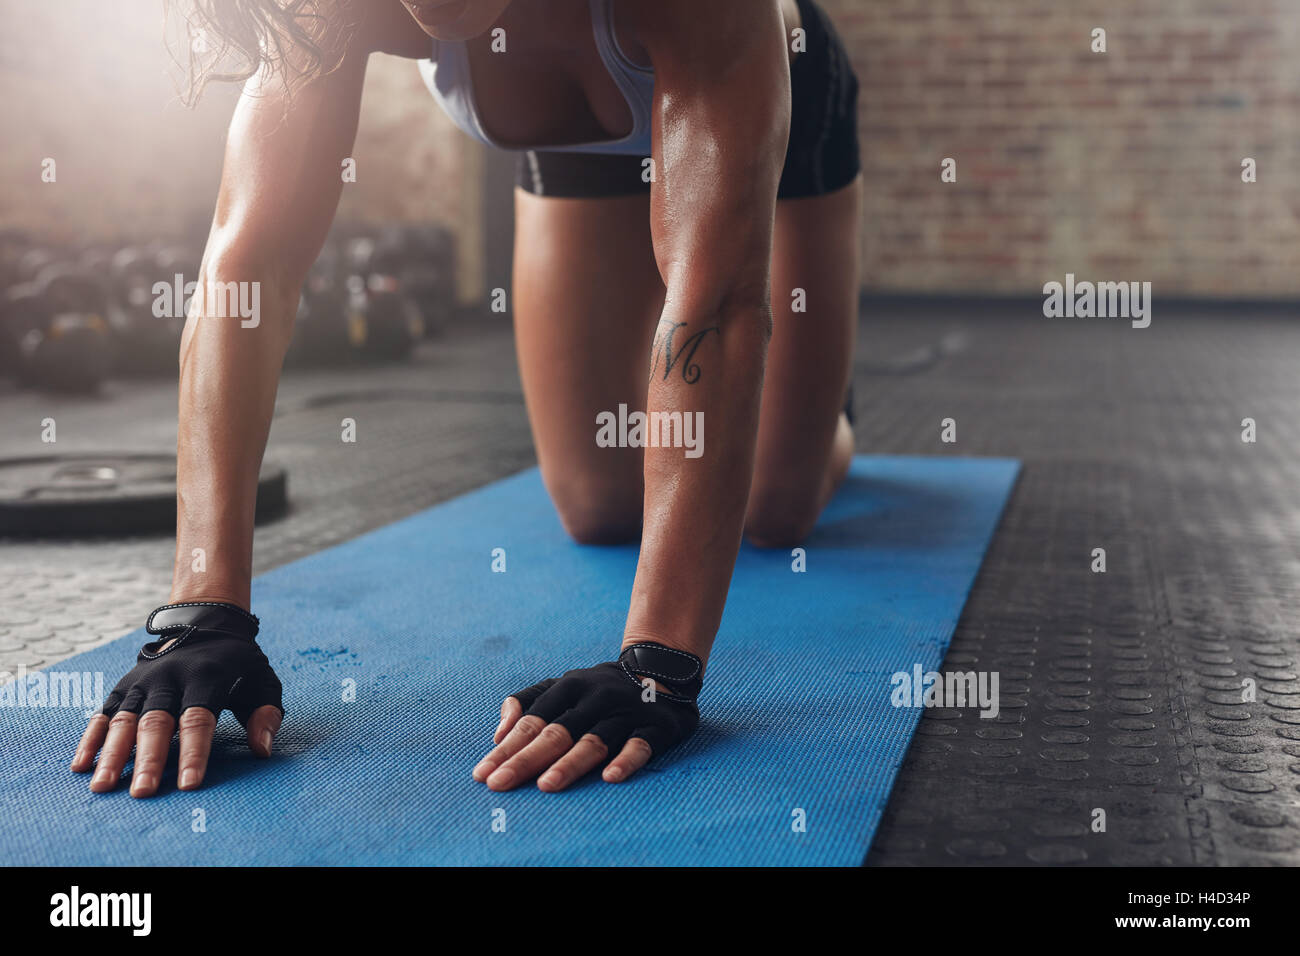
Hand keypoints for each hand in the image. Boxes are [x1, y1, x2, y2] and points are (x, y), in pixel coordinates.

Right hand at [70, 602, 283, 797]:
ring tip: (103, 787)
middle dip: (149, 759)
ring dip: (113, 754)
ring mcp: (143, 682)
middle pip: (156, 722)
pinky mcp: (124, 686)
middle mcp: (169, 678)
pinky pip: (104, 713)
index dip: (193, 752)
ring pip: (125, 720)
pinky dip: (92, 738)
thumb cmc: (238, 664)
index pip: (198, 719)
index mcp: (206, 677)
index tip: (188, 784)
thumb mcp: (263, 680)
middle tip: (142, 793)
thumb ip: (265, 714)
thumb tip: (262, 750)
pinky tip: (82, 766)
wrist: (207, 624)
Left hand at [472, 643, 702, 791]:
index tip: (483, 774)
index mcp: (570, 686)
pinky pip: (641, 745)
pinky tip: (609, 778)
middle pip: (558, 732)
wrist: (662, 670)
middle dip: (526, 760)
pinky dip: (626, 760)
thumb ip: (527, 703)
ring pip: (596, 740)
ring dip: (570, 762)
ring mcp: (626, 711)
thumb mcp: (562, 686)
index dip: (506, 748)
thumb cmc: (598, 689)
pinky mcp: (657, 726)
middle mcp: (596, 697)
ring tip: (546, 784)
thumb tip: (498, 734)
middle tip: (500, 784)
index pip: (532, 722)